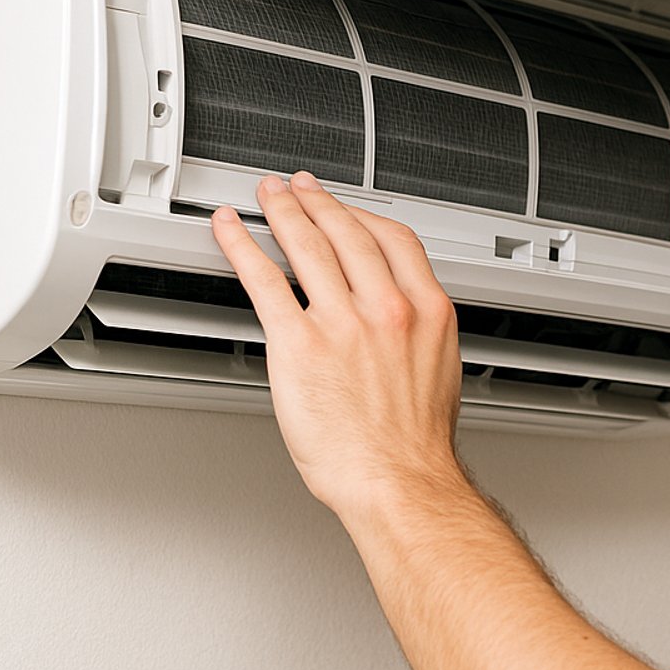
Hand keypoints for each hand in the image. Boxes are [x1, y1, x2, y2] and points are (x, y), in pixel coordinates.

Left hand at [210, 170, 467, 520]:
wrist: (398, 481)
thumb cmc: (414, 445)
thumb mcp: (439, 373)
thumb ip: (417, 337)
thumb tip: (400, 326)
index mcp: (427, 313)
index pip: (395, 240)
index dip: (363, 214)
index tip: (347, 208)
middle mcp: (387, 308)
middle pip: (347, 233)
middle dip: (318, 202)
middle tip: (298, 188)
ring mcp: (343, 323)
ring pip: (307, 245)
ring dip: (282, 211)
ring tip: (267, 197)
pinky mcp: (299, 344)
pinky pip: (264, 281)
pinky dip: (242, 247)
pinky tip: (230, 232)